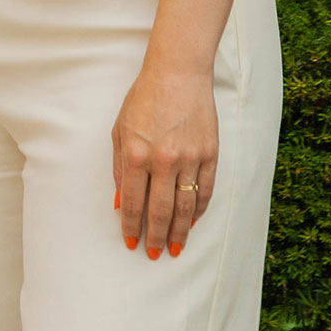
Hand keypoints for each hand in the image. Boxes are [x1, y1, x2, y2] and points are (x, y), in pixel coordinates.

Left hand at [114, 58, 221, 257]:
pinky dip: (199, 210)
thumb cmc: (143, 100)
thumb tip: (120, 200)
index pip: (133, 201)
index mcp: (136, 154)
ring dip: (179, 231)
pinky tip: (191, 222)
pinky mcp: (210, 155)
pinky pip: (205, 191)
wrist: (177, 76)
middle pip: (160, 210)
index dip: (132, 225)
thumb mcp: (119, 130)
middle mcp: (164, 160)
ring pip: (185, 206)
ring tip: (174, 248)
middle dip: (155, 236)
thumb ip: (120, 167)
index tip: (131, 242)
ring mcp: (190, 159)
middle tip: (153, 254)